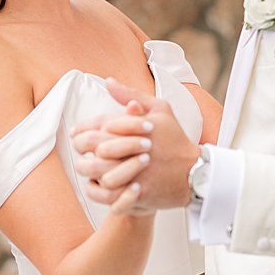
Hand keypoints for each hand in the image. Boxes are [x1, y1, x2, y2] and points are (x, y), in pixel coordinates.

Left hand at [71, 79, 196, 211]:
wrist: (195, 172)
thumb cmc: (176, 139)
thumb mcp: (161, 109)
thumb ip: (132, 94)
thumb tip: (109, 82)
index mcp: (133, 126)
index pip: (95, 125)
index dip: (82, 129)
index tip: (79, 133)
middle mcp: (130, 148)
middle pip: (89, 146)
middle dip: (81, 147)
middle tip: (82, 151)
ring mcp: (133, 171)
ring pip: (93, 170)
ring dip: (88, 169)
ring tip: (90, 167)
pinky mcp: (136, 192)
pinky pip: (105, 192)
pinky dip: (98, 188)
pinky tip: (101, 182)